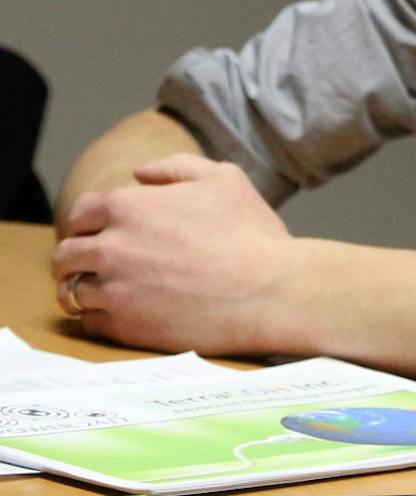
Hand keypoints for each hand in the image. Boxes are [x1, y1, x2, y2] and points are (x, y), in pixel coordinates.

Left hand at [52, 154, 296, 353]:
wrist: (270, 289)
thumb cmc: (251, 232)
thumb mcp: (223, 179)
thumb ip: (175, 168)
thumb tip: (139, 173)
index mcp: (128, 207)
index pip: (80, 213)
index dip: (88, 222)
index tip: (99, 233)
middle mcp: (111, 247)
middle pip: (66, 255)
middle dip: (76, 258)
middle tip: (96, 265)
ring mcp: (114, 290)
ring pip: (71, 291)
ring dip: (86, 289)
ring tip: (109, 292)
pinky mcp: (124, 326)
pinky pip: (89, 322)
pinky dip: (99, 317)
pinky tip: (124, 313)